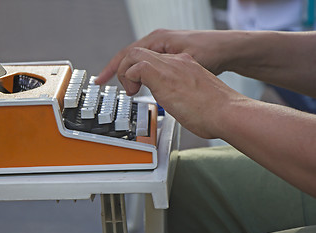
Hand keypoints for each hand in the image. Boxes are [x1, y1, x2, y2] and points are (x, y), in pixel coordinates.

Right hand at [96, 29, 234, 84]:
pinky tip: (146, 84)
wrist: (232, 52)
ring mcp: (169, 49)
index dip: (113, 69)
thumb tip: (133, 75)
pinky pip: (153, 66)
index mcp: (157, 40)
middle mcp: (161, 42)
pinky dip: (145, 76)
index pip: (126, 55)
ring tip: (129, 89)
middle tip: (122, 90)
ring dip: (133, 75)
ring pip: (142, 62)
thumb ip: (152, 71)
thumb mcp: (178, 63)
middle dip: (122, 73)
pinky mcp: (176, 58)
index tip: (102, 81)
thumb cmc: (212, 53)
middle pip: (132, 57)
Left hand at [114, 47, 243, 138]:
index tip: (136, 83)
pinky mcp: (163, 76)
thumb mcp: (196, 97)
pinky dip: (129, 77)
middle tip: (130, 86)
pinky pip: (137, 67)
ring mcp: (170, 67)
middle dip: (128, 67)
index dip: (140, 69)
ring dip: (126, 71)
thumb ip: (183, 95)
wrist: (227, 112)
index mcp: (185, 66)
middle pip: (141, 51)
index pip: (155, 58)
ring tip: (131, 90)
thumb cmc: (217, 111)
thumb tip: (178, 106)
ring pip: (135, 54)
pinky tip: (134, 92)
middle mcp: (177, 62)